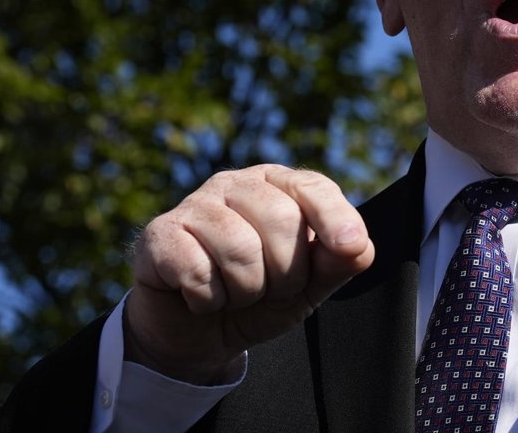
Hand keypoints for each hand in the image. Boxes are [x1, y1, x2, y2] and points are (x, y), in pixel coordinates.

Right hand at [124, 164, 374, 383]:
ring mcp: (195, 205)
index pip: (313, 187)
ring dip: (245, 292)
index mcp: (278, 186)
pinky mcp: (159, 235)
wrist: (197, 333)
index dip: (335, 217)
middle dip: (286, 275)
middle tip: (269, 290)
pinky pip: (198, 272)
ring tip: (235, 294)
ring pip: (240, 248)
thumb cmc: (259, 297)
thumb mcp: (309, 285)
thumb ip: (338, 262)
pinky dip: (208, 300)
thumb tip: (357, 244)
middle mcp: (236, 184)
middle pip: (281, 220)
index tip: (348, 247)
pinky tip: (200, 297)